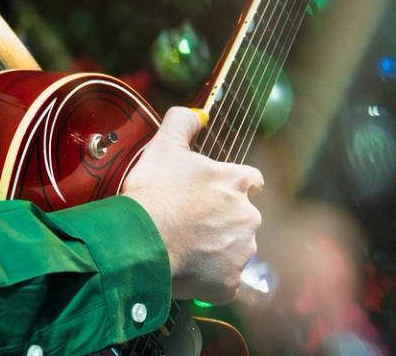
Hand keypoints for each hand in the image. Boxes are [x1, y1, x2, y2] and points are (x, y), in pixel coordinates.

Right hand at [119, 106, 262, 303]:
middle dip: (222, 221)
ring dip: (217, 250)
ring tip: (186, 247)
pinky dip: (211, 278)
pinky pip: (225, 282)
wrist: (143, 238)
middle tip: (191, 223)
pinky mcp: (230, 282)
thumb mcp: (164, 146)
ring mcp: (241, 252)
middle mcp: (248, 216)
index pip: (252, 180)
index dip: (235, 185)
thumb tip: (198, 113)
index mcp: (235, 182)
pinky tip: (189, 270)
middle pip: (242, 218)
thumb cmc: (155, 191)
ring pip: (235, 250)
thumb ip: (183, 122)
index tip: (218, 192)